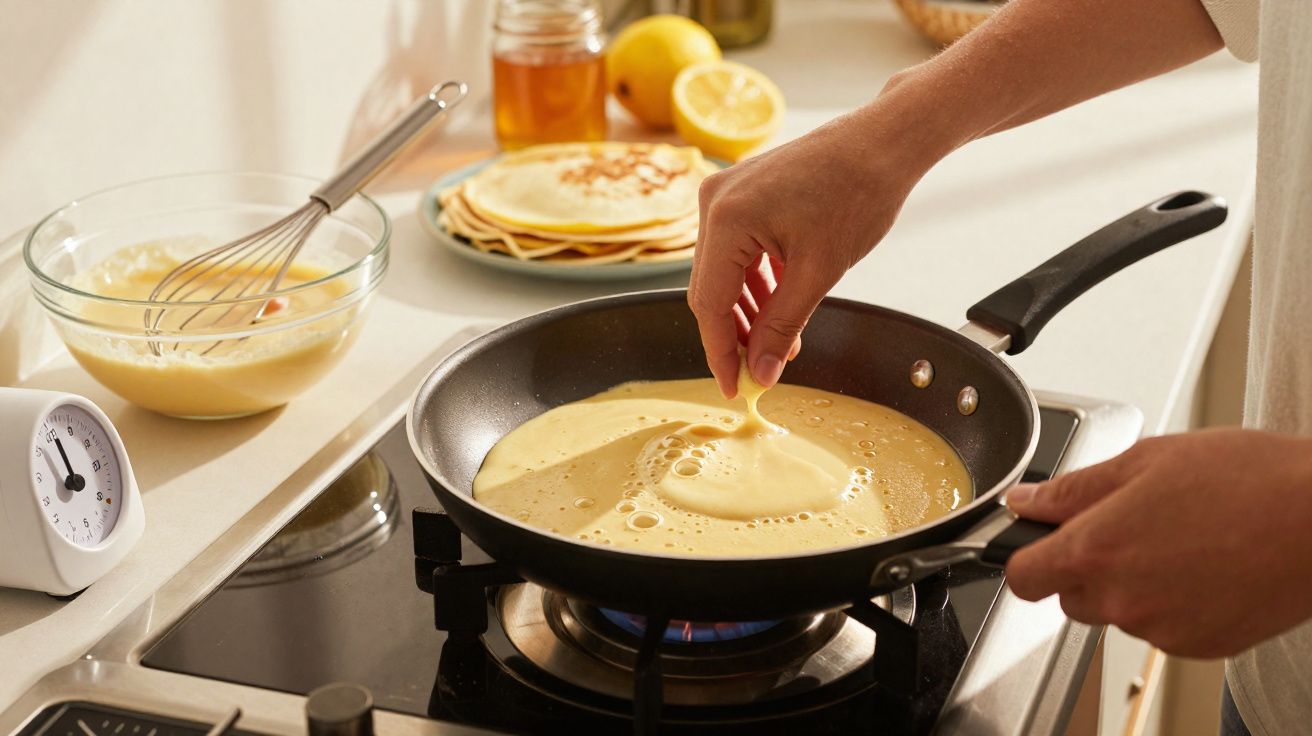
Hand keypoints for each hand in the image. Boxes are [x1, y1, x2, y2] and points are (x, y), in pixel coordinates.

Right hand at [687, 102, 936, 396]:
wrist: (884, 141)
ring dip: (748, 312)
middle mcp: (714, 202)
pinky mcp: (742, 194)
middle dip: (735, 335)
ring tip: (779, 346)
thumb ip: (783, 327)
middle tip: (757, 373)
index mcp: (726, 218)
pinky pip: (737, 251)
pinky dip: (755, 284)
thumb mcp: (820, 272)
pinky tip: (778, 309)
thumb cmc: (858, 192)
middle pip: (711, 289)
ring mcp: (726, 194)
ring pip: (724, 273)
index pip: (709, 303)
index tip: (734, 388)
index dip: (720, 352)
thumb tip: (762, 372)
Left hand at [1005, 429, 1311, 657]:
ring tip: (1179, 539)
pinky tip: (1202, 565)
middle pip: (1070, 595)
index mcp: (1095, 548)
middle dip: (1086, 565)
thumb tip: (1028, 501)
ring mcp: (1159, 628)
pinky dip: (1170, 603)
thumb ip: (1074, 488)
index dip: (1026, 556)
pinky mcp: (1197, 645)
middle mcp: (1121, 598)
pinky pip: (1160, 627)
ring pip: (1116, 612)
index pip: (1021, 576)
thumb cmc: (1247, 480)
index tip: (1038, 544)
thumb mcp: (1145, 460)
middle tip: (1131, 525)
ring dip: (1131, 584)